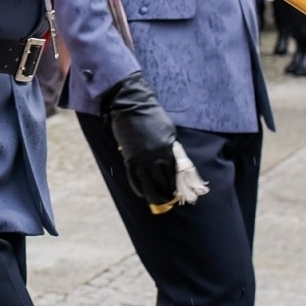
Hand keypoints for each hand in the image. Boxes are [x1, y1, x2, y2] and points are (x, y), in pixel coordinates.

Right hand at [101, 72, 180, 204]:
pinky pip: (133, 179)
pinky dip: (138, 188)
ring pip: (148, 184)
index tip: (176, 193)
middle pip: (161, 183)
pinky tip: (141, 192)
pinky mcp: (129, 158)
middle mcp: (155, 157)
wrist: (132, 105)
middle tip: (167, 199)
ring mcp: (140, 159)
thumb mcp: (169, 131)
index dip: (175, 186)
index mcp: (167, 150)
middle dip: (165, 194)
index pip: (173, 175)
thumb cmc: (153, 116)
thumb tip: (173, 162)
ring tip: (155, 199)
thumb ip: (171, 148)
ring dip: (152, 194)